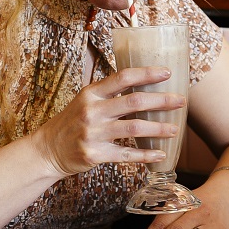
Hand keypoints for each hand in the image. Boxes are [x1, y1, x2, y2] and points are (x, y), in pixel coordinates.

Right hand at [31, 66, 182, 176]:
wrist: (47, 149)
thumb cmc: (72, 122)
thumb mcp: (85, 101)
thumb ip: (109, 93)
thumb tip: (142, 84)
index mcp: (91, 93)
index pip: (123, 77)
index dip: (147, 73)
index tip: (167, 73)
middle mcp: (92, 111)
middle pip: (133, 102)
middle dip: (161, 100)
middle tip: (180, 101)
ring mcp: (93, 134)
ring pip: (134, 129)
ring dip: (158, 129)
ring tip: (175, 129)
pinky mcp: (95, 154)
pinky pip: (126, 155)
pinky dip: (146, 155)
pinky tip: (161, 154)